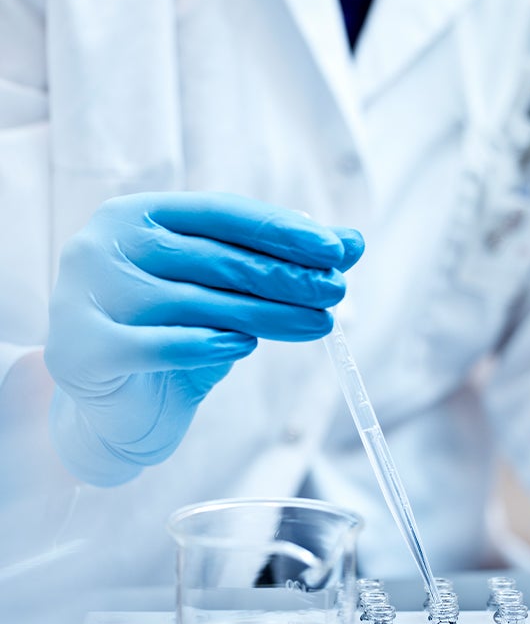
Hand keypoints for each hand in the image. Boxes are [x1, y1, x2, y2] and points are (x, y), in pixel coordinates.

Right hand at [45, 192, 363, 484]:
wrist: (115, 410)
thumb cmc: (171, 339)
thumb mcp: (224, 297)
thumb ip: (277, 265)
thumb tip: (351, 243)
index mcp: (136, 215)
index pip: (220, 212)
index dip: (281, 229)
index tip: (337, 249)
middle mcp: (105, 245)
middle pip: (214, 258)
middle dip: (285, 275)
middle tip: (336, 291)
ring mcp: (88, 295)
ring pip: (197, 302)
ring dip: (267, 315)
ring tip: (319, 325)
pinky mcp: (84, 350)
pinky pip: (159, 345)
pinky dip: (206, 345)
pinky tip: (246, 346)